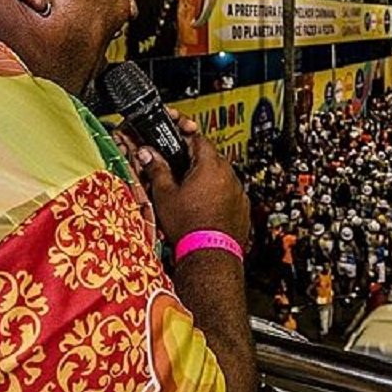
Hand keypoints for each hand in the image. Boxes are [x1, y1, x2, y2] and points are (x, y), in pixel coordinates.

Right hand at [130, 109, 250, 250]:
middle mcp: (228, 175)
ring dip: (207, 179)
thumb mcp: (165, 195)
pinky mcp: (243, 207)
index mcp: (210, 165)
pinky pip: (229, 193)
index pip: (198, 138)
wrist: (209, 255)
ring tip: (190, 193)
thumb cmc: (188, 226)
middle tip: (179, 169)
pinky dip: (218, 195)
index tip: (176, 138)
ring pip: (221, 176)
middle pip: (210, 157)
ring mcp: (238, 191)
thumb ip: (157, 169)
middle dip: (194, 160)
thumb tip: (148, 154)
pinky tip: (204, 207)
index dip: (184, 136)